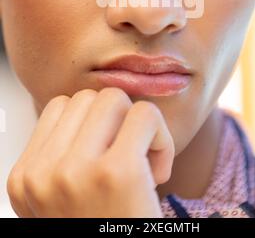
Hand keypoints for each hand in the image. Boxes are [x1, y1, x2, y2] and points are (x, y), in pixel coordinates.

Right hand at [6, 87, 174, 216]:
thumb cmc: (104, 229)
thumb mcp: (62, 199)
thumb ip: (63, 157)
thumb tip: (89, 107)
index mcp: (25, 178)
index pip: (61, 107)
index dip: (94, 124)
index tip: (107, 156)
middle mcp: (42, 174)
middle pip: (88, 98)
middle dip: (116, 121)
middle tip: (130, 158)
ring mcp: (75, 171)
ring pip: (114, 98)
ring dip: (137, 125)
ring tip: (143, 164)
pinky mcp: (116, 171)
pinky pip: (145, 114)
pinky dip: (161, 138)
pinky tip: (158, 173)